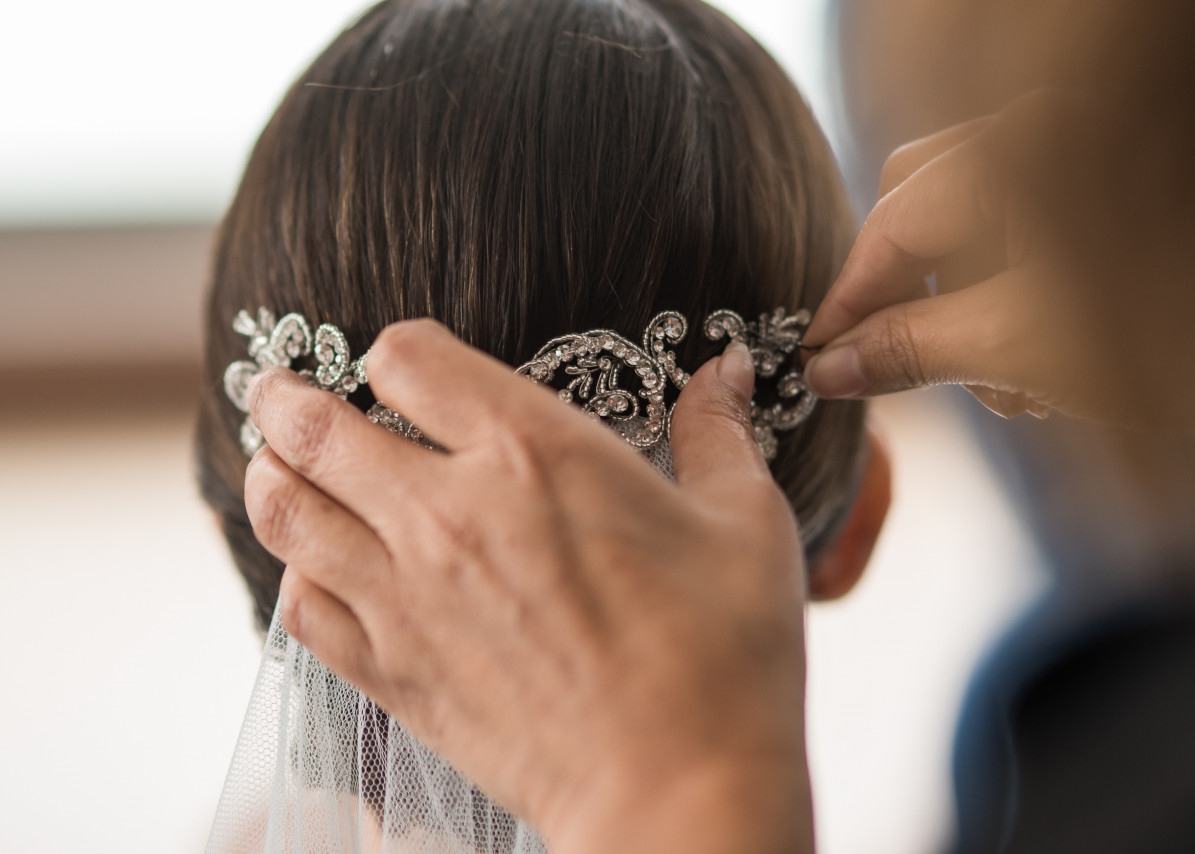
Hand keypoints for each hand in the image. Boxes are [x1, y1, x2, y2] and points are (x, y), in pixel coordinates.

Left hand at [241, 323, 815, 853]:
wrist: (678, 787)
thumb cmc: (723, 653)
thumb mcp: (744, 523)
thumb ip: (718, 434)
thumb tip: (727, 371)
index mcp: (532, 453)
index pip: (409, 359)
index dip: (397, 348)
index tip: (405, 361)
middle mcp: (448, 513)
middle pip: (315, 429)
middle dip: (286, 399)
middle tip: (277, 389)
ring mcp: (407, 597)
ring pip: (287, 512)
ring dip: (273, 474)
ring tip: (274, 461)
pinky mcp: (394, 673)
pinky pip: (302, 608)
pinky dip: (297, 575)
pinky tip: (316, 569)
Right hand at [802, 93, 1194, 450]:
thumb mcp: (1023, 348)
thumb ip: (911, 350)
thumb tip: (830, 367)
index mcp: (1022, 151)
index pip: (893, 226)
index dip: (849, 302)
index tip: (820, 358)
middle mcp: (1049, 135)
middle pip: (924, 208)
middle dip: (910, 296)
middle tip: (906, 366)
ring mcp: (1084, 160)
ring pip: (973, 226)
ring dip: (964, 311)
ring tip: (1008, 390)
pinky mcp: (1112, 200)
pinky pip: (1025, 237)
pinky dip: (1012, 302)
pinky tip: (1044, 373)